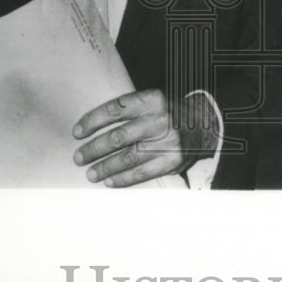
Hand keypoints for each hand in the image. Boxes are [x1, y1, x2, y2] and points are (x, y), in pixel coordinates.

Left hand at [72, 89, 218, 186]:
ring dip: (105, 167)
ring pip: (127, 157)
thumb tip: (91, 127)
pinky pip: (142, 173)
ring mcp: (167, 141)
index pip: (115, 109)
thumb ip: (129, 110)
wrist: (204, 125)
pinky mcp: (172, 160)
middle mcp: (159, 119)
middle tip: (79, 157)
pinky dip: (123, 179)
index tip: (77, 132)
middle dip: (93, 149)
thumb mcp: (152, 102)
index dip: (92, 121)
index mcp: (152, 99)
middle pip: (117, 137)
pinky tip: (109, 182)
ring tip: (90, 173)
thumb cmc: (168, 113)